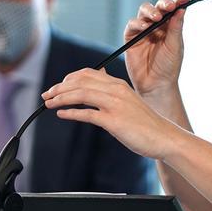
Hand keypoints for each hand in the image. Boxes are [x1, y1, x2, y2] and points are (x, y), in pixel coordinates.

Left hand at [43, 68, 183, 159]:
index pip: (88, 73)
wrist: (164, 137)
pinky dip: (71, 112)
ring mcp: (115, 104)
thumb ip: (112, 89)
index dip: (69, 78)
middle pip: (81, 81)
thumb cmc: (146, 123)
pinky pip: (88, 113)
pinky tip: (62, 114)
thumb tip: (99, 75)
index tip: (58, 86)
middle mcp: (116, 90)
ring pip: (81, 93)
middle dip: (60, 87)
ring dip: (61, 97)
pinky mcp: (114, 121)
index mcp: (118, 84)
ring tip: (49, 103)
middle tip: (47, 94)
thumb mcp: (128, 99)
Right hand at [123, 0, 190, 99]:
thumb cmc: (168, 67)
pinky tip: (144, 28)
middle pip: (157, 7)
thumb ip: (176, 27)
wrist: (156, 85)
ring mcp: (143, 31)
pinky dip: (137, 24)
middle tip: (169, 6)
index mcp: (170, 26)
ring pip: (144, 12)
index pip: (173, 9)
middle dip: (163, 4)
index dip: (178, 0)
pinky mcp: (131, 38)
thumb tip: (181, 9)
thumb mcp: (176, 46)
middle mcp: (156, 26)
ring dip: (150, 11)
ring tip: (156, 17)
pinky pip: (132, 25)